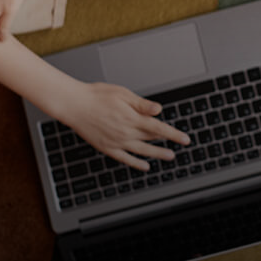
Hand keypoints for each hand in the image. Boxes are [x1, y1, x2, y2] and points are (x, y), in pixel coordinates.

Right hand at [51, 82, 190, 170]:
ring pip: (142, 151)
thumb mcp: (122, 94)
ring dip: (157, 154)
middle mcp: (126, 133)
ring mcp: (116, 142)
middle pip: (152, 139)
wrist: (74, 105)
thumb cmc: (97, 96)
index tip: (186, 139)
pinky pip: (125, 159)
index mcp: (132, 118)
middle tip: (180, 144)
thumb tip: (159, 110)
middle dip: (167, 141)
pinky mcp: (107, 148)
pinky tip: (145, 166)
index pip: (159, 129)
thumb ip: (142, 105)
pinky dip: (136, 163)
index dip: (174, 134)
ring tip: (169, 156)